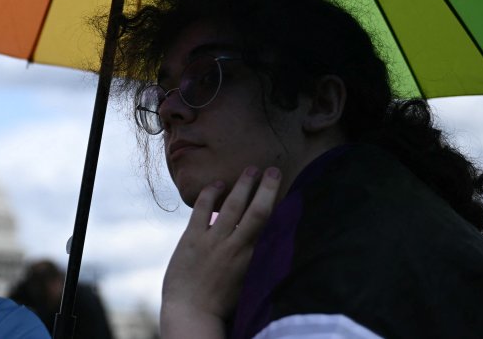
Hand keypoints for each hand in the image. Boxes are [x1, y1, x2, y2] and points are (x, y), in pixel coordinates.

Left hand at [160, 166, 280, 338]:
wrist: (191, 313)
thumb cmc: (221, 304)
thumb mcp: (248, 284)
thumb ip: (257, 263)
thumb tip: (268, 245)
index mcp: (254, 261)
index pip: (272, 228)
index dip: (282, 209)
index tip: (290, 192)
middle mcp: (237, 248)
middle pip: (259, 212)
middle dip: (268, 188)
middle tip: (274, 169)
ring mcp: (214, 242)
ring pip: (232, 206)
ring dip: (243, 185)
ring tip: (251, 169)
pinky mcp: (192, 239)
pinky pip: (202, 210)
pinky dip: (210, 194)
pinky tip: (217, 184)